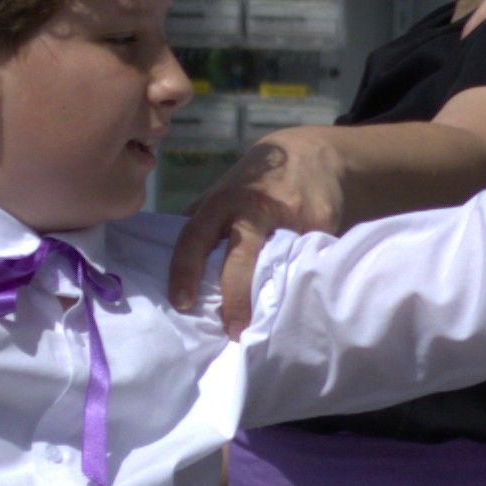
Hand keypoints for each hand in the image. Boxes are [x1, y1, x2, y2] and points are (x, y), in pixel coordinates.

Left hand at [168, 129, 353, 323]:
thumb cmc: (258, 183)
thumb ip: (202, 221)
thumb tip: (164, 257)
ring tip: (269, 325)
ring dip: (271, 297)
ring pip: (278, 266)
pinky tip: (299, 298)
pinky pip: (309, 263)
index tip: (182, 303)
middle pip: (241, 258)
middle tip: (234, 331)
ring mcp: (291, 215)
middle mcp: (255, 206)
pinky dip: (301, 283)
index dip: (185, 270)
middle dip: (235, 298)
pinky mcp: (322, 223)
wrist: (315, 153)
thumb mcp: (226, 190)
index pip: (196, 236)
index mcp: (223, 201)